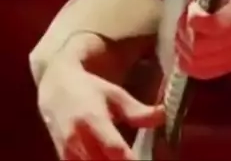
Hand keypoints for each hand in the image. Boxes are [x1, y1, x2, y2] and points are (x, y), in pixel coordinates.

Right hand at [38, 56, 163, 159]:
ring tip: (127, 159)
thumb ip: (138, 111)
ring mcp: (67, 154)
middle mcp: (77, 140)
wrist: (55, 87)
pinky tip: (111, 160)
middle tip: (140, 160)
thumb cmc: (90, 89)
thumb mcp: (114, 95)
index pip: (114, 148)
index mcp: (93, 119)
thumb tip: (164, 116)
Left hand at [174, 0, 230, 79]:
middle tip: (190, 15)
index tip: (196, 4)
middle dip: (185, 29)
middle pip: (197, 45)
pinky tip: (191, 49)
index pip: (213, 24)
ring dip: (184, 45)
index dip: (195, 17)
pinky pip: (204, 72)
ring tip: (190, 32)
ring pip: (196, 61)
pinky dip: (189, 63)